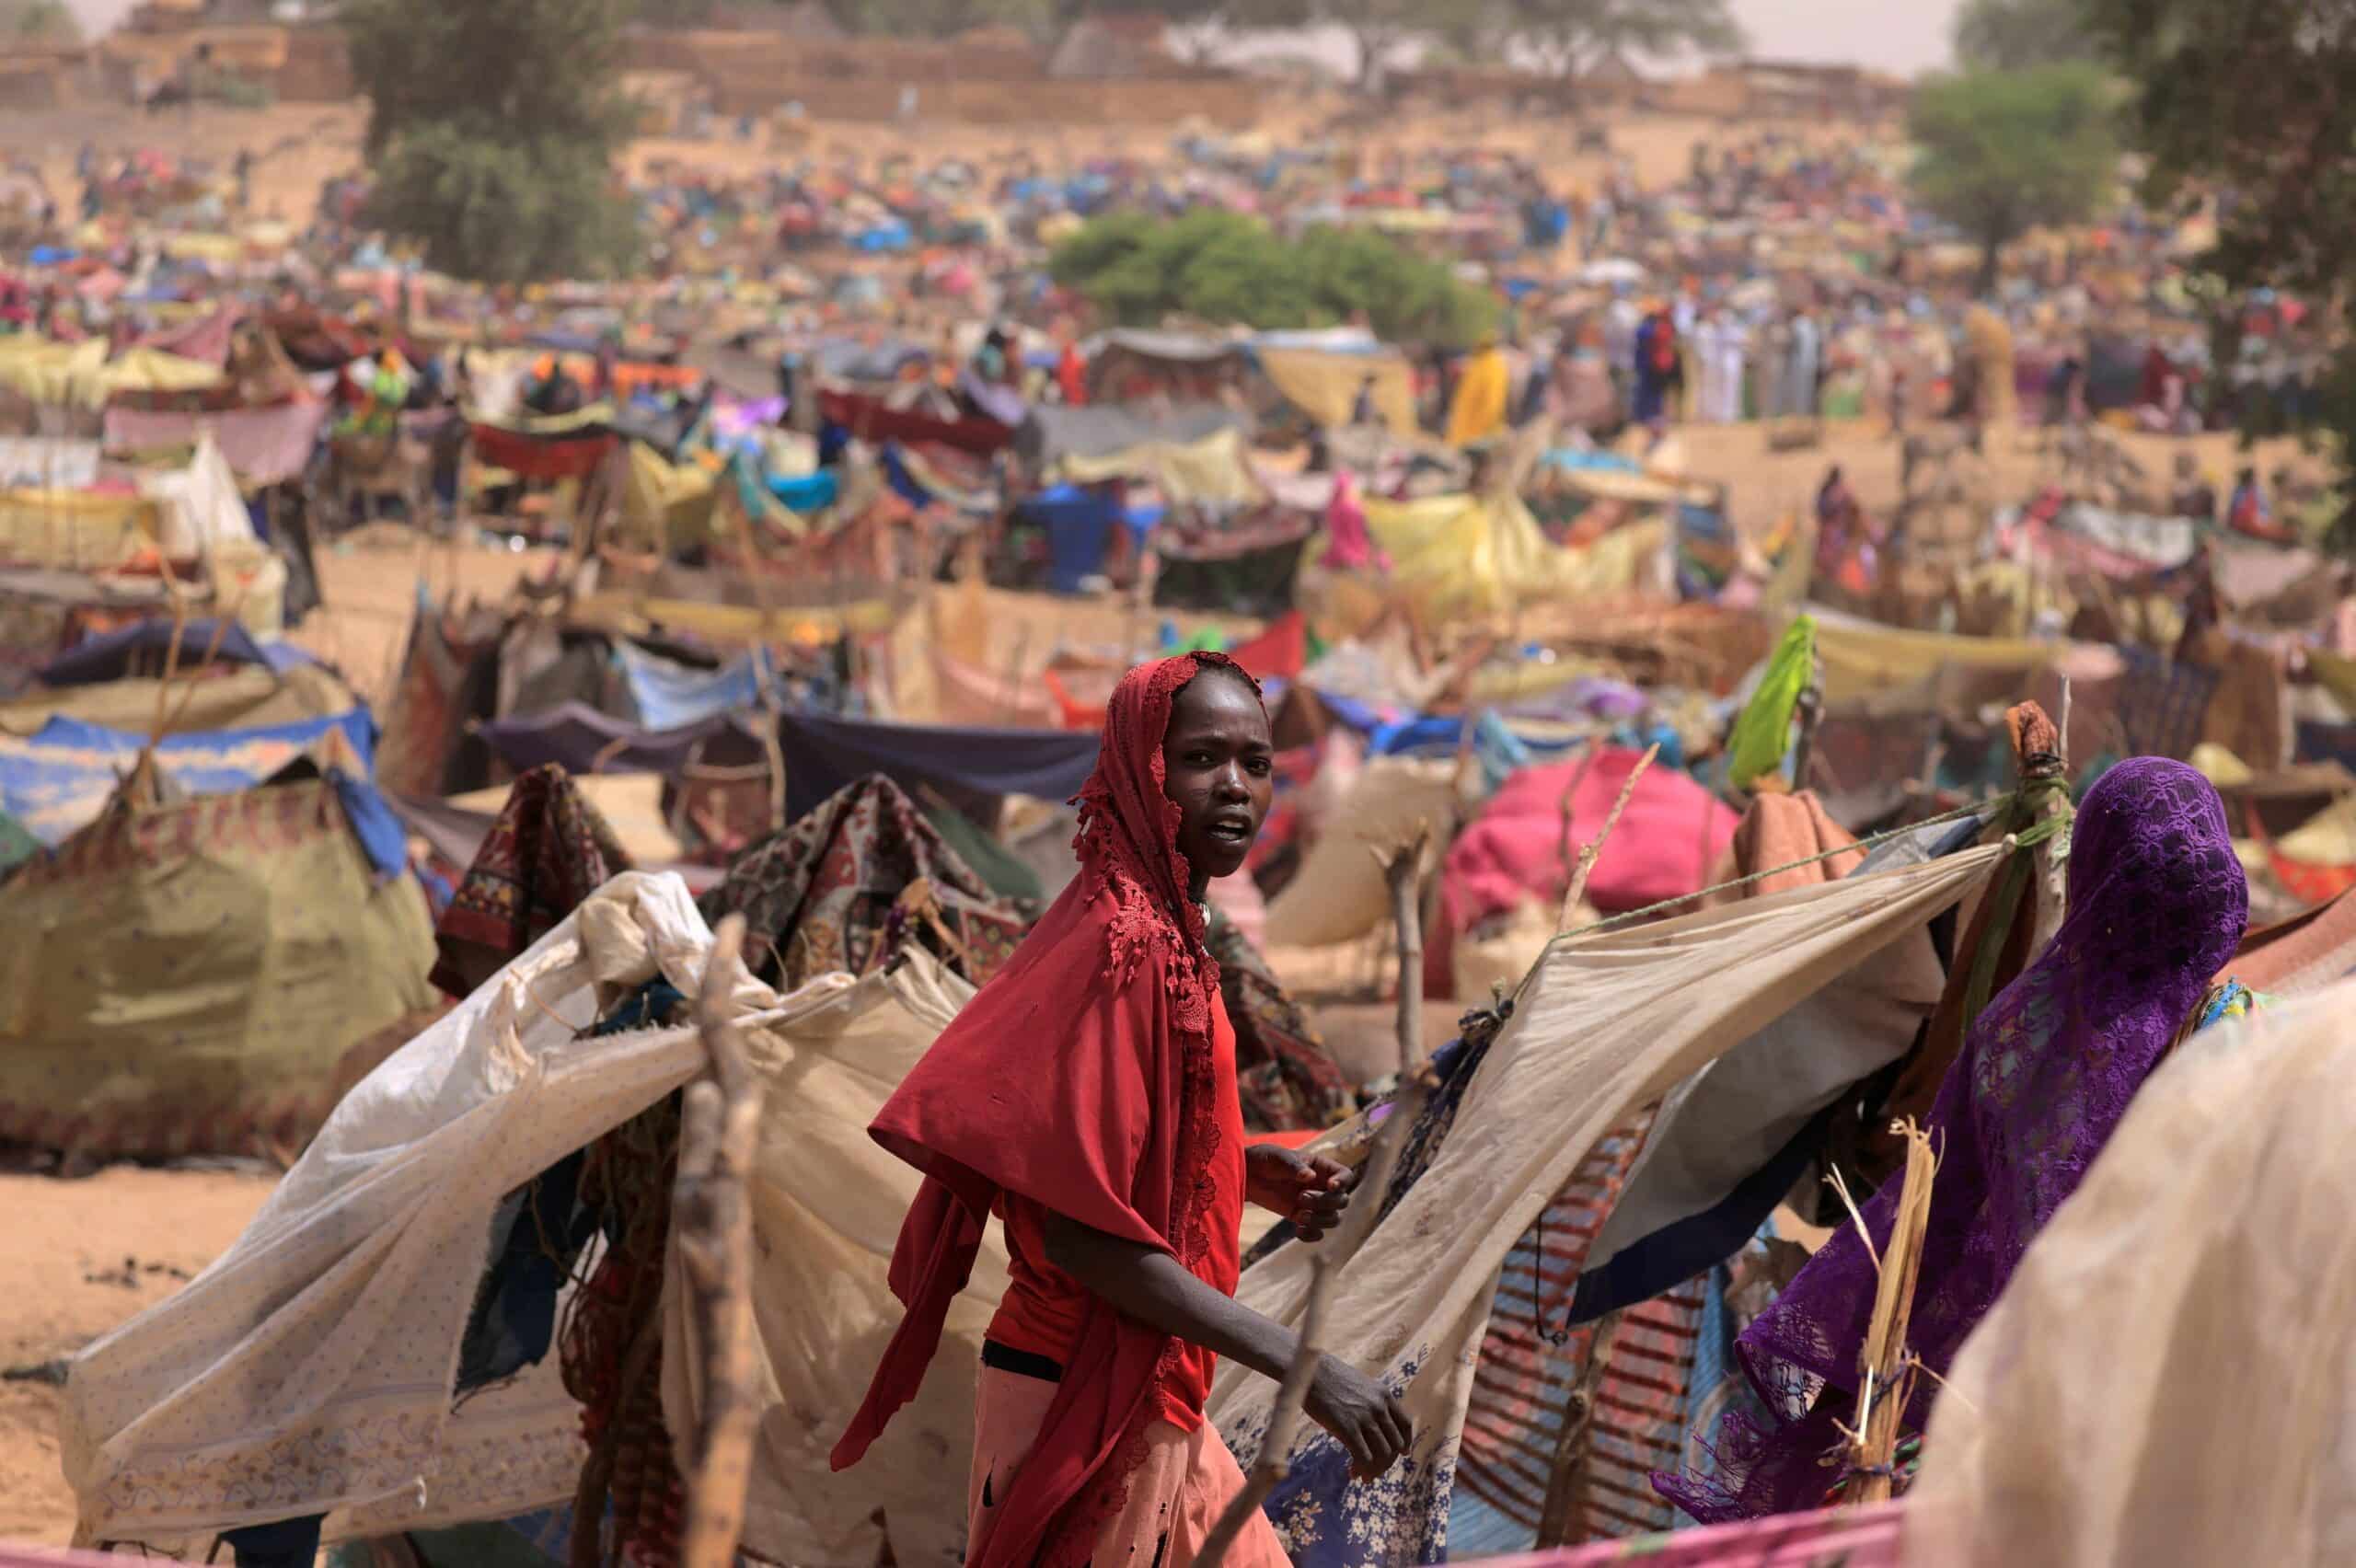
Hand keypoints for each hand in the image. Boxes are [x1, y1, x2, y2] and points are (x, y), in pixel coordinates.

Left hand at [1244, 1144, 1355, 1241]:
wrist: (1248, 1175)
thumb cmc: (1265, 1160)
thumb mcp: (1278, 1158)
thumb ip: (1294, 1166)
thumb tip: (1309, 1176)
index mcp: (1322, 1167)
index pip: (1345, 1176)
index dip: (1343, 1182)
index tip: (1331, 1186)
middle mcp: (1322, 1186)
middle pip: (1341, 1201)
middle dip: (1324, 1202)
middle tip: (1301, 1197)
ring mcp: (1314, 1203)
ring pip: (1333, 1218)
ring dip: (1319, 1220)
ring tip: (1299, 1216)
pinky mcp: (1302, 1217)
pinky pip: (1318, 1232)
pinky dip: (1311, 1235)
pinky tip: (1298, 1231)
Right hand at [1304, 1357, 1412, 1480]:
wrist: (1308, 1370)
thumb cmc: (1328, 1377)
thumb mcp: (1359, 1384)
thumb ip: (1371, 1401)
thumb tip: (1374, 1426)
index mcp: (1384, 1394)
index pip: (1405, 1424)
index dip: (1405, 1442)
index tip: (1403, 1453)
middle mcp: (1379, 1406)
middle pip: (1395, 1444)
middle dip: (1387, 1461)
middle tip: (1375, 1470)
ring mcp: (1365, 1417)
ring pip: (1382, 1454)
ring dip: (1374, 1470)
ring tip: (1363, 1476)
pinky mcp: (1348, 1428)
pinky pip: (1364, 1457)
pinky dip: (1361, 1469)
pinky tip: (1352, 1472)